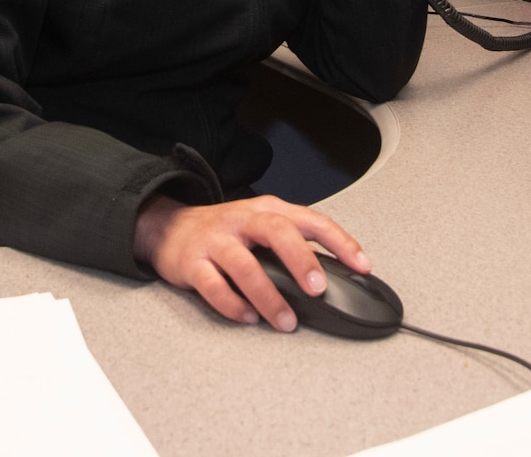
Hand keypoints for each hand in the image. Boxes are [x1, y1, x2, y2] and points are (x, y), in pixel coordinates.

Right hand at [133, 193, 371, 329]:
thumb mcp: (261, 225)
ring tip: (286, 321)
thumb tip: (335, 272)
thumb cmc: (225, 231)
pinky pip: (214, 286)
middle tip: (318, 289)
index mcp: (268, 210)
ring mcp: (216, 240)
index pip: (312, 220)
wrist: (168, 228)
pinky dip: (233, 305)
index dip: (340, 241)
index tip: (362, 265)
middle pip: (277, 232)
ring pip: (245, 265)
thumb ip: (293, 242)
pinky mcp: (192, 262)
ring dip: (268, 296)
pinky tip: (249, 318)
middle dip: (301, 260)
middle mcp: (243, 220)